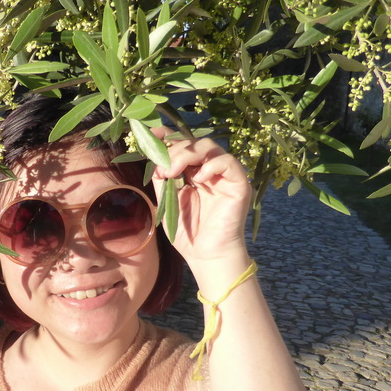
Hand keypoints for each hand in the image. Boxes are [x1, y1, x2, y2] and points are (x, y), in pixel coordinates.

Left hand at [151, 137, 251, 265]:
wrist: (205, 255)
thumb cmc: (187, 233)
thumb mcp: (167, 201)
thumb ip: (162, 179)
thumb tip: (153, 157)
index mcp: (192, 172)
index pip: (182, 144)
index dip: (167, 136)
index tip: (151, 135)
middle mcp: (209, 170)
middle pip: (194, 142)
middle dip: (173, 150)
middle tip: (161, 169)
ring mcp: (225, 176)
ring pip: (209, 147)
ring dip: (186, 154)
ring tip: (172, 172)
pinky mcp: (238, 184)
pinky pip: (228, 162)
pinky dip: (211, 165)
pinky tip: (198, 179)